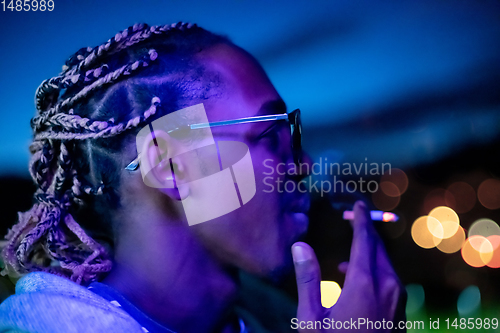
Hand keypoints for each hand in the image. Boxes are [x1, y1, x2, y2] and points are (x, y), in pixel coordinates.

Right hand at [291, 201, 406, 331]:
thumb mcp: (312, 319)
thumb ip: (308, 279)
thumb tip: (299, 246)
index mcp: (364, 284)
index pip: (364, 241)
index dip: (361, 219)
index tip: (359, 204)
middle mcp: (387, 288)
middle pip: (378, 249)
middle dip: (365, 231)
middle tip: (353, 218)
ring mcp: (397, 302)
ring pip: (385, 264)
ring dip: (369, 251)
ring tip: (348, 249)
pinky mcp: (399, 313)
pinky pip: (389, 279)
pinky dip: (373, 269)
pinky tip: (354, 277)